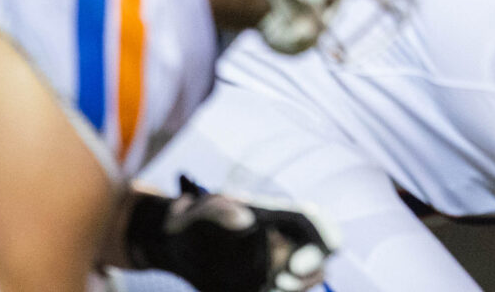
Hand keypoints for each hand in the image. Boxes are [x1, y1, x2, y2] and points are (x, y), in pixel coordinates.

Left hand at [125, 176, 335, 291]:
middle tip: (282, 281)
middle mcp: (283, 238)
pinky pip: (287, 290)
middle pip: (319, 253)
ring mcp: (277, 262)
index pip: (313, 220)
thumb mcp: (195, 212)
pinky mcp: (265, 284)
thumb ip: (216, 210)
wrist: (175, 247)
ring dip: (300, 286)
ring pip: (307, 276)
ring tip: (271, 288)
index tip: (293, 265)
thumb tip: (244, 218)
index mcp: (274, 215)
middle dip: (311, 270)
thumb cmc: (189, 223)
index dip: (319, 239)